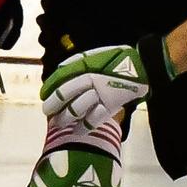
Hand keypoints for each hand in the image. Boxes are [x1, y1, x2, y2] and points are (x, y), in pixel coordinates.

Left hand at [40, 36, 172, 129]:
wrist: (144, 66)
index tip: (42, 94)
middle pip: (67, 93)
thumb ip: (78, 62)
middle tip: (46, 112)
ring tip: (58, 124)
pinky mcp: (112, 105)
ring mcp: (102, 93)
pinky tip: (76, 132)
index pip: (62, 77)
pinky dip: (84, 127)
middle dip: (53, 104)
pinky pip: (95, 119)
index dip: (50, 87)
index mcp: (86, 65)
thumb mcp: (96, 55)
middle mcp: (92, 79)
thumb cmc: (118, 60)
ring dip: (66, 117)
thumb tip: (59, 69)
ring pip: (78, 108)